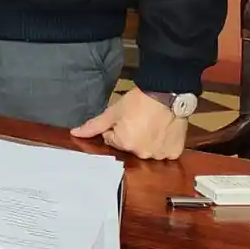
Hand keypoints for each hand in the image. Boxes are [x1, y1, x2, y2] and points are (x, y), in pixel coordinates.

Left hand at [71, 86, 188, 159]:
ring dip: (147, 140)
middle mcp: (143, 154)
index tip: (125, 117)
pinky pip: (164, 152)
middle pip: (129, 146)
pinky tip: (163, 130)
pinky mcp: (175, 151)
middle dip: (131, 135)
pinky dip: (163, 143)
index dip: (116, 127)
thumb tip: (74, 134)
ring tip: (151, 124)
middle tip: (138, 120)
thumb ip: (93, 125)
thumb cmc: (137, 101)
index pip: (112, 140)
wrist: (166, 94)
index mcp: (125, 144)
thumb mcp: (112, 112)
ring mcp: (160, 155)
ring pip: (147, 149)